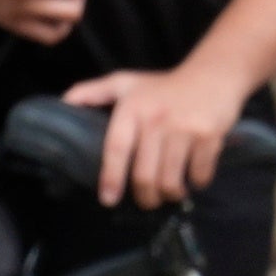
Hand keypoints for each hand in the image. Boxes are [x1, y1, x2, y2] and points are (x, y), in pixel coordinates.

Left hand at [58, 53, 256, 205]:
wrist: (213, 74)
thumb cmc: (164, 85)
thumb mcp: (126, 82)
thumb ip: (92, 92)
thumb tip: (63, 103)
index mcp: (132, 109)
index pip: (117, 149)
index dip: (111, 178)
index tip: (108, 199)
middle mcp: (156, 120)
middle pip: (144, 175)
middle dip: (145, 197)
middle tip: (147, 201)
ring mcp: (184, 129)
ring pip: (171, 181)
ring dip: (170, 195)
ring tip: (170, 193)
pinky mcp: (209, 137)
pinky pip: (199, 175)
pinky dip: (196, 183)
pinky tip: (193, 177)